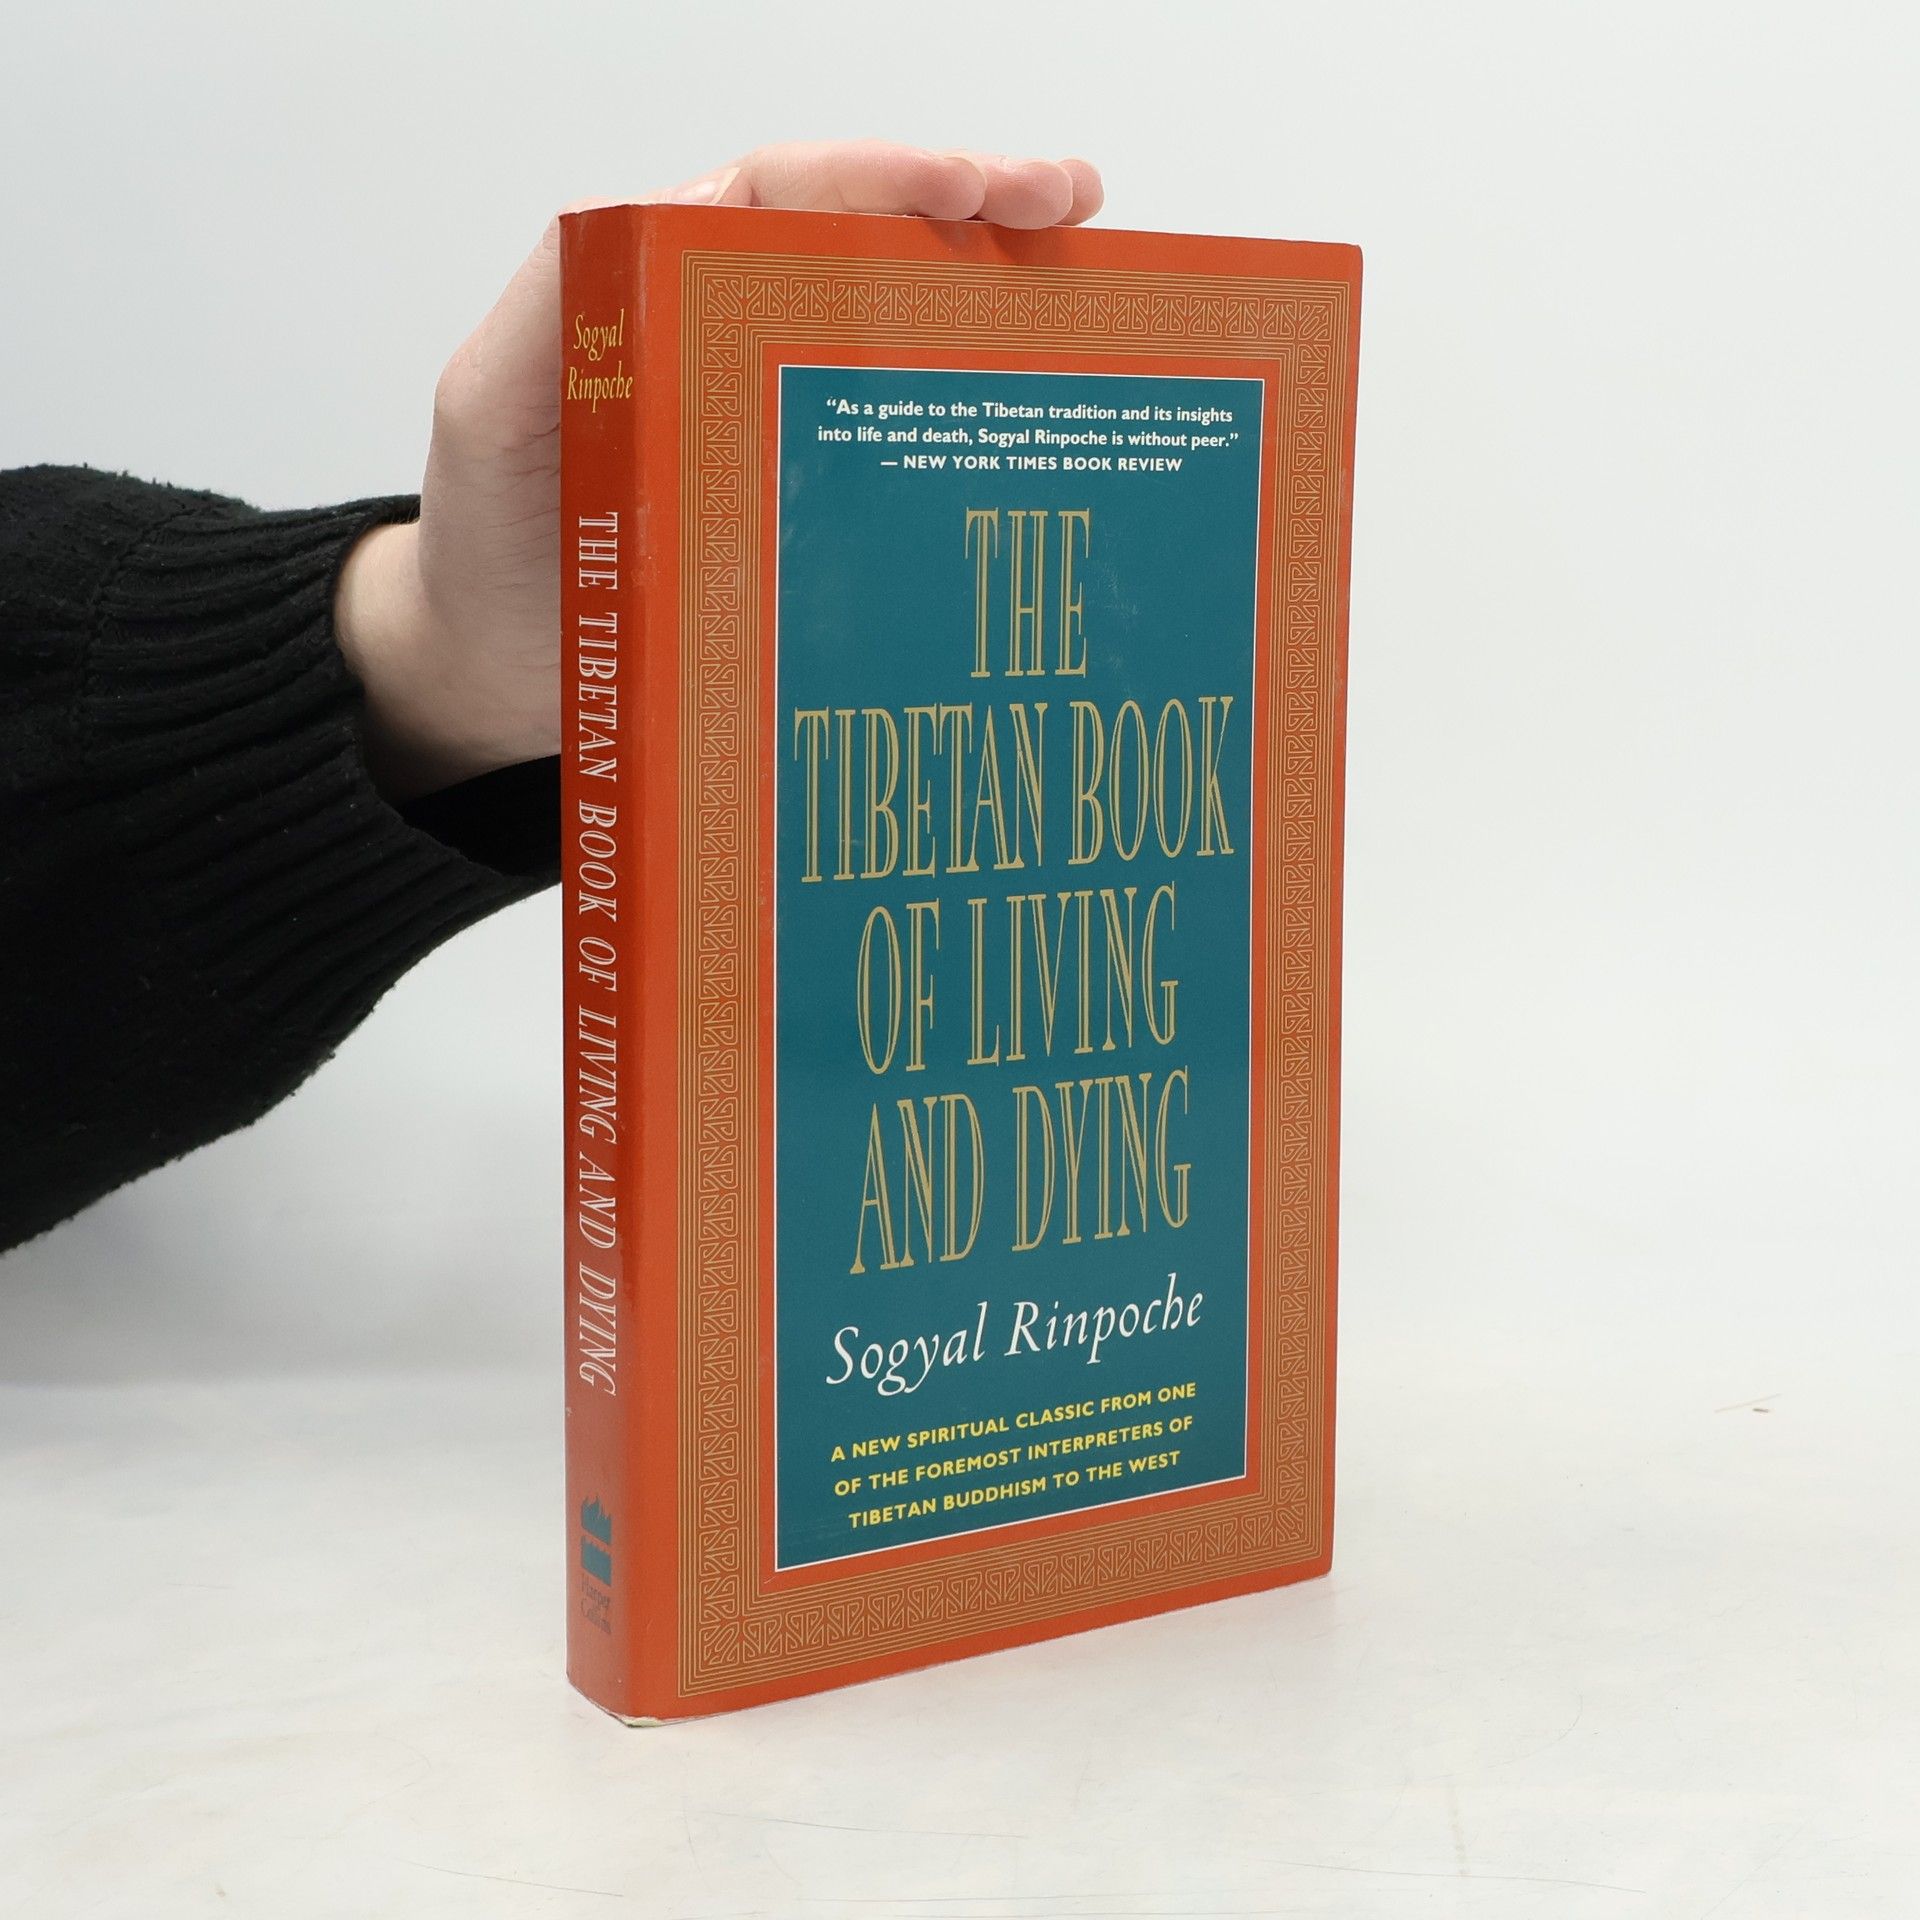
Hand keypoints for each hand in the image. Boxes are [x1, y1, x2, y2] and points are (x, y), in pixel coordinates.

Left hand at [335, 142, 1104, 800]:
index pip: (788, 197)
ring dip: (995, 290)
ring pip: (899, 326)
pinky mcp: (807, 498)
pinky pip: (896, 437)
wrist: (494, 672)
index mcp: (668, 286)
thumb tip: (662, 219)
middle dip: (977, 207)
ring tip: (1086, 270)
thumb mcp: (494, 405)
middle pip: (869, 241)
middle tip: (1071, 206)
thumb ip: (556, 308)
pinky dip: (969, 408)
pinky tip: (1037, 403)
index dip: (884, 178)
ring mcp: (783, 417)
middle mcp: (738, 334)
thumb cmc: (490, 538)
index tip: (973, 188)